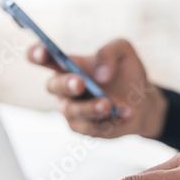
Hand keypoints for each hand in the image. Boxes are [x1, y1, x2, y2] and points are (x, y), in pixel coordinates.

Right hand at [27, 39, 167, 137]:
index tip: (43, 52)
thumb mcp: (122, 51)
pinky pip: (92, 128)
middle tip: (80, 83)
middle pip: (53, 86)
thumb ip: (109, 52)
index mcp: (66, 65)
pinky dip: (111, 120)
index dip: (37, 54)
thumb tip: (100, 75)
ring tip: (107, 104)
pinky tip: (127, 113)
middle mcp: (64, 88)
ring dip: (90, 107)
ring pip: (72, 111)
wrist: (143, 101)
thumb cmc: (125, 73)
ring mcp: (72, 110)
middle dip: (66, 84)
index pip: (42, 58)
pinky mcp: (84, 128)